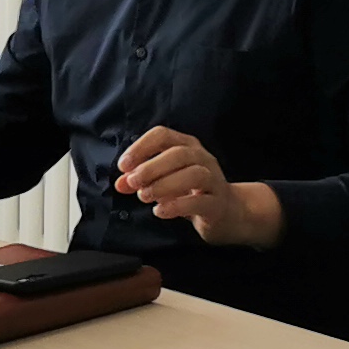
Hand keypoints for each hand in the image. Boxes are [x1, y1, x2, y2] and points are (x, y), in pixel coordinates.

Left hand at [114, 128, 281, 246]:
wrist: (228, 213)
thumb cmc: (192, 192)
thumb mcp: (164, 182)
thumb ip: (142, 180)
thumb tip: (120, 183)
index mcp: (186, 146)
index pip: (163, 135)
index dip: (141, 147)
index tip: (123, 166)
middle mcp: (202, 158)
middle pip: (178, 153)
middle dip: (151, 167)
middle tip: (132, 183)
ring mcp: (214, 180)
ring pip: (193, 174)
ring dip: (164, 185)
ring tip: (145, 197)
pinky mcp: (218, 204)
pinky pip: (200, 201)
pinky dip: (177, 206)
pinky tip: (160, 211)